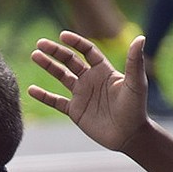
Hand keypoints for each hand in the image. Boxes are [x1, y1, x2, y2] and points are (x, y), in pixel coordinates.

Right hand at [27, 31, 151, 152]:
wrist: (129, 135)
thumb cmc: (135, 108)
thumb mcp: (136, 83)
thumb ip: (134, 61)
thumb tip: (141, 37)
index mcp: (104, 71)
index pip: (87, 51)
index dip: (75, 42)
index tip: (62, 36)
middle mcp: (91, 80)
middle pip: (70, 61)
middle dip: (55, 51)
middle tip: (40, 44)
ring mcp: (81, 95)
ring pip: (61, 76)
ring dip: (48, 66)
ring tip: (35, 56)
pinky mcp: (75, 111)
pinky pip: (56, 101)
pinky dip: (44, 96)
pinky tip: (31, 89)